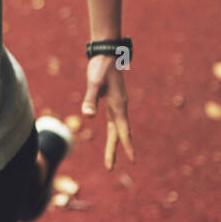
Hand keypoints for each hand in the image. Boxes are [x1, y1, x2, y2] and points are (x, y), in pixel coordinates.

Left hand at [81, 55, 135, 170]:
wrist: (106, 53)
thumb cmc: (100, 67)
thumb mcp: (93, 83)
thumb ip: (90, 99)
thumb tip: (87, 116)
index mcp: (118, 105)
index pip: (123, 130)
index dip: (127, 145)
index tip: (133, 160)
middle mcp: (120, 107)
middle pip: (118, 133)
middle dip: (114, 151)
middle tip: (109, 168)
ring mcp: (118, 104)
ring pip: (116, 128)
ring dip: (114, 143)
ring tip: (110, 159)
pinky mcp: (113, 101)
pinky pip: (114, 121)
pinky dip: (114, 132)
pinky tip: (112, 136)